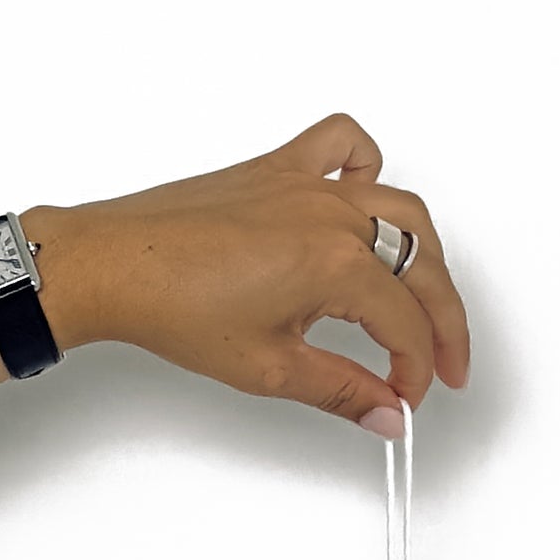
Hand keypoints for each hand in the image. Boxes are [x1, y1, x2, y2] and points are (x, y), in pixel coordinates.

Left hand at [22, 114, 471, 435]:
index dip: (416, 371)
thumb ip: (342, 391)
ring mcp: (308, 183)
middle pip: (422, 265)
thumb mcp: (270, 368)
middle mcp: (331, 214)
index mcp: (335, 263)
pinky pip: (343, 144)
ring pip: (401, 207)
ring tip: (424, 298)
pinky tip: (367, 198)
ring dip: (424, 254)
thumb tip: (385, 415)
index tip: (405, 399)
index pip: (406, 324)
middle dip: (442, 323)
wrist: (117, 264)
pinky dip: (368, 165)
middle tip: (442, 365)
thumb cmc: (175, 305)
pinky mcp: (279, 168)